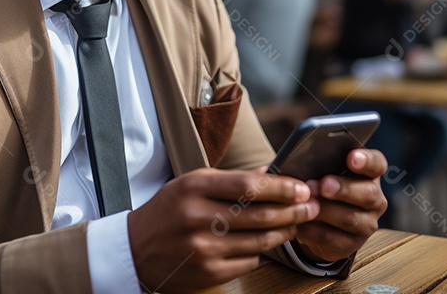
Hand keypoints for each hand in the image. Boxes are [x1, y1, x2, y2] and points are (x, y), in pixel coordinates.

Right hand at [127, 168, 319, 291]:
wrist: (135, 250)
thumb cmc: (167, 211)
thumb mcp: (191, 183)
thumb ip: (231, 179)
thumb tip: (271, 172)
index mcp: (193, 188)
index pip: (248, 186)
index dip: (281, 187)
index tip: (301, 187)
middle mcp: (198, 218)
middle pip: (260, 215)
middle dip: (293, 210)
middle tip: (311, 206)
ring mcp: (203, 249)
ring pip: (259, 241)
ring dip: (284, 231)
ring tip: (296, 223)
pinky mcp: (208, 273)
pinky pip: (249, 262)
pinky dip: (262, 252)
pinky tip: (267, 242)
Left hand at [294, 148, 386, 263]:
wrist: (320, 221)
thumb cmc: (322, 185)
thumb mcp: (324, 171)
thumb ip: (319, 163)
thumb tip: (299, 158)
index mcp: (370, 175)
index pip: (377, 164)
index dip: (366, 160)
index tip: (352, 158)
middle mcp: (374, 200)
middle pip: (368, 194)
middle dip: (343, 189)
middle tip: (323, 185)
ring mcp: (366, 224)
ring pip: (349, 218)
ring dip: (325, 210)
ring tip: (305, 203)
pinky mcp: (351, 245)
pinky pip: (332, 238)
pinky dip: (313, 230)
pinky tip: (300, 222)